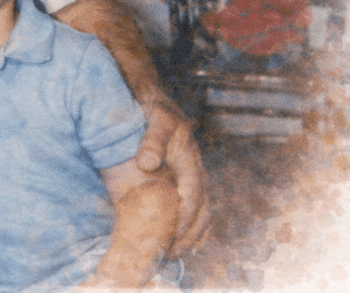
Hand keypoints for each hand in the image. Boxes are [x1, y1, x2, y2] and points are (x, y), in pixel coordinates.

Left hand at [136, 100, 210, 257]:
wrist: (152, 98)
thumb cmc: (151, 110)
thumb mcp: (152, 119)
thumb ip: (151, 141)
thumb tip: (147, 163)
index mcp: (188, 156)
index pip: (192, 193)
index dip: (185, 217)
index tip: (173, 235)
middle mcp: (194, 167)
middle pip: (202, 207)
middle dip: (190, 233)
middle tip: (173, 252)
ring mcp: (192, 172)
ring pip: (202, 210)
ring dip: (193, 233)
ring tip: (177, 253)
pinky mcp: (185, 176)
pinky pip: (197, 206)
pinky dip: (194, 226)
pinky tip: (185, 241)